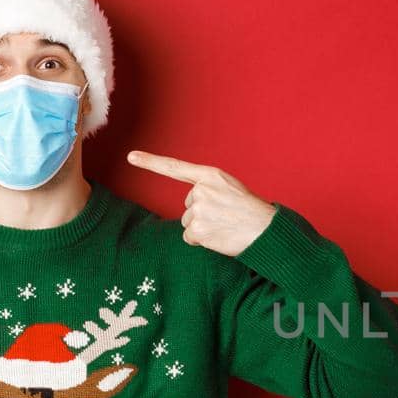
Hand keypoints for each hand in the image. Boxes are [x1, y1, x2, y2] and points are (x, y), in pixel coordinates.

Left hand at [127, 150, 277, 256]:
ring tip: (225, 227)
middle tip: (226, 218)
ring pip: (189, 223)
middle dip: (203, 215)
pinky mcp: (197, 229)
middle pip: (188, 207)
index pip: (175, 168)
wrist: (266, 230)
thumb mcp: (231, 190)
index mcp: (210, 176)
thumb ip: (210, 190)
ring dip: (204, 229)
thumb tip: (193, 208)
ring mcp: (198, 210)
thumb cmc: (252, 212)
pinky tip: (219, 237)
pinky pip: (190, 238)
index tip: (131, 156)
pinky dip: (202, 241)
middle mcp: (201, 190)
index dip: (151, 162)